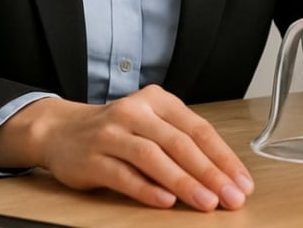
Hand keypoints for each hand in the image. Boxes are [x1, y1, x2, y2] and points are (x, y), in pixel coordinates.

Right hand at [0, 85, 253, 210]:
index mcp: (156, 101)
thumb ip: (181, 143)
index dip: (222, 157)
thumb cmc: (116, 131)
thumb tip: (223, 176)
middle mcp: (134, 112)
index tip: (241, 182)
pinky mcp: (92, 158)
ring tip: (205, 202)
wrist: (61, 131)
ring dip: (183, 181)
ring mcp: (111, 133)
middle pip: (179, 143)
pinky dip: (147, 189)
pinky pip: (124, 175)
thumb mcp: (150, 124)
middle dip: (209, 173)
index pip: (197, 129)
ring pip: (153, 157)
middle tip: (230, 197)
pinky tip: (166, 202)